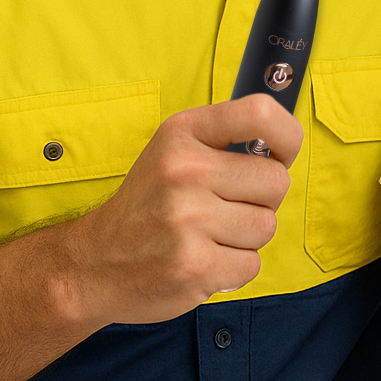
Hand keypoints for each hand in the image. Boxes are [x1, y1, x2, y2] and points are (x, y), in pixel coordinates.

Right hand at [60, 93, 303, 325]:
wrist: (93, 262)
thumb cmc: (149, 204)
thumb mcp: (174, 150)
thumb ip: (226, 140)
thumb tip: (287, 144)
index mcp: (183, 133)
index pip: (260, 113)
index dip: (287, 135)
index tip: (282, 154)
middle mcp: (184, 171)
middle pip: (276, 182)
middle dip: (262, 200)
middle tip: (227, 207)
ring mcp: (188, 220)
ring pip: (266, 226)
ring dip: (246, 237)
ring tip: (209, 235)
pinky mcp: (194, 266)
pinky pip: (252, 263)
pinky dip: (234, 267)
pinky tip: (203, 259)